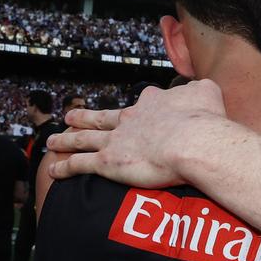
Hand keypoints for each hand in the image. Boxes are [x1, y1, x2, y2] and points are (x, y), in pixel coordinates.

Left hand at [47, 80, 228, 184]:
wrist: (193, 142)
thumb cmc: (205, 120)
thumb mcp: (207, 93)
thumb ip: (199, 90)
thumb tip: (200, 91)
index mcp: (153, 103)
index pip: (145, 102)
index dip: (143, 105)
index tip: (142, 106)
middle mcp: (130, 118)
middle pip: (102, 117)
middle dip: (85, 117)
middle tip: (71, 116)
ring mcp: (116, 140)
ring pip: (85, 139)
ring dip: (68, 139)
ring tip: (54, 140)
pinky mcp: (108, 162)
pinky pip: (81, 165)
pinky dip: (66, 167)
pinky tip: (53, 170)